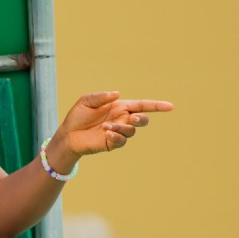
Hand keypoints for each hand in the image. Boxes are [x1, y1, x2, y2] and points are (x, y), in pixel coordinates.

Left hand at [50, 91, 173, 165]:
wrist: (68, 134)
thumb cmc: (78, 116)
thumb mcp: (87, 101)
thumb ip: (101, 97)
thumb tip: (117, 94)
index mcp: (120, 107)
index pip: (142, 105)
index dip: (156, 106)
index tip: (170, 107)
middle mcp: (122, 119)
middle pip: (142, 119)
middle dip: (141, 119)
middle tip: (133, 118)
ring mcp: (118, 132)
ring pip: (131, 130)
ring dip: (122, 128)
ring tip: (106, 127)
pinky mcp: (112, 143)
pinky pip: (122, 141)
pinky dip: (117, 137)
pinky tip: (107, 134)